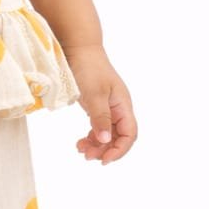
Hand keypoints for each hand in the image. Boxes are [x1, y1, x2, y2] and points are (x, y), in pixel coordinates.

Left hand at [61, 42, 137, 165]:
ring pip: (107, 134)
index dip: (119, 150)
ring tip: (80, 150)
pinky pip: (98, 127)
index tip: (104, 160)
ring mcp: (108, 107)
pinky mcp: (97, 105)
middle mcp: (118, 108)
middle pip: (119, 137)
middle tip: (87, 156)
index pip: (129, 134)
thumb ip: (100, 117)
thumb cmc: (88, 68)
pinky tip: (80, 141)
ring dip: (97, 145)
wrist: (78, 48)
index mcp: (123, 105)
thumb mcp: (94, 94)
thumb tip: (104, 141)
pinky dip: (91, 136)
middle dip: (105, 150)